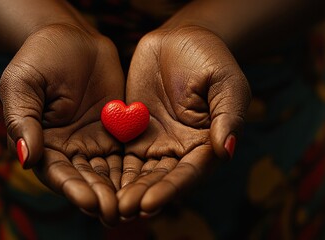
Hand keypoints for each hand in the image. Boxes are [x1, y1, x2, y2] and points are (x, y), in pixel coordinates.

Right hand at [0, 24, 123, 225]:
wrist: (71, 38)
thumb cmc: (39, 58)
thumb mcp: (22, 84)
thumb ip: (23, 120)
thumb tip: (26, 158)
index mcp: (42, 144)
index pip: (57, 172)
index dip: (73, 188)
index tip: (90, 201)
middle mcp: (69, 149)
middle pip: (85, 178)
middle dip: (100, 197)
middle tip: (116, 212)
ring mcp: (95, 141)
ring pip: (108, 171)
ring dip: (120, 189)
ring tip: (134, 205)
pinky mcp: (118, 131)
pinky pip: (128, 152)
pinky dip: (136, 168)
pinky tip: (148, 181)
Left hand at [117, 26, 250, 218]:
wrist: (181, 40)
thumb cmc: (210, 60)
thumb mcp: (227, 84)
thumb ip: (227, 116)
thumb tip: (225, 150)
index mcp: (204, 145)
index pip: (188, 173)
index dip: (169, 190)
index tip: (149, 204)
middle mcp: (179, 150)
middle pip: (160, 179)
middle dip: (141, 195)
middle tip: (121, 210)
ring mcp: (154, 142)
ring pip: (138, 172)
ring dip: (124, 188)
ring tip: (107, 204)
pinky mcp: (133, 131)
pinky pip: (120, 152)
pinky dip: (111, 168)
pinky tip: (97, 180)